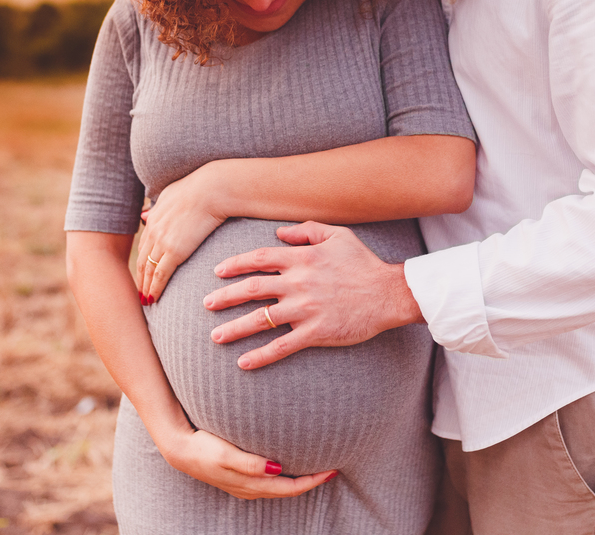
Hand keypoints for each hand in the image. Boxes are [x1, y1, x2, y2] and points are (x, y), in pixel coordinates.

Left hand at [137, 163, 227, 303]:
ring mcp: (162, 242)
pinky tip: (153, 299)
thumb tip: (144, 214)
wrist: (211, 190)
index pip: (145, 246)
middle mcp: (153, 231)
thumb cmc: (198, 188)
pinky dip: (155, 289)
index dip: (143, 261)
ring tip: (145, 301)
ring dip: (145, 287)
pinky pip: (160, 275)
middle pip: (142, 260)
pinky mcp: (174, 251)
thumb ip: (157, 207)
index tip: (143, 273)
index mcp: (154, 218)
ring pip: (148, 270)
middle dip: (140, 278)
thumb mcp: (170, 194)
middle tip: (139, 292)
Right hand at [158, 426, 336, 499]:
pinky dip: (284, 475)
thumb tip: (277, 470)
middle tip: (332, 467)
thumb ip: (251, 464)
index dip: (312, 481)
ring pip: (279, 486)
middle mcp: (250, 489)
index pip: (290, 488)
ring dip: (298, 478)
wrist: (180, 448)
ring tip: (316, 465)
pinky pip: (269, 480)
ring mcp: (244, 485)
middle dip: (311, 481)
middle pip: (289, 489)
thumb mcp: (226, 454)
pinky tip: (288, 463)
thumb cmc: (204, 448)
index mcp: (251, 485)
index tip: (332, 469)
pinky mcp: (239, 477)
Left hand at [203, 221, 423, 369]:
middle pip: (252, 289)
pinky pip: (282, 346)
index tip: (217, 271)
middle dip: (225, 297)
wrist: (389, 293)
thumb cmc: (364, 263)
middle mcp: (299, 282)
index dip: (235, 264)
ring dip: (235, 328)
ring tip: (216, 336)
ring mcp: (306, 309)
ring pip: (261, 319)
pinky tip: (244, 363)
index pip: (259, 259)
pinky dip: (261, 356)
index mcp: (302, 258)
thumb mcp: (338, 236)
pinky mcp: (316, 332)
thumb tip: (279, 233)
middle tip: (206, 304)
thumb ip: (307, 230)